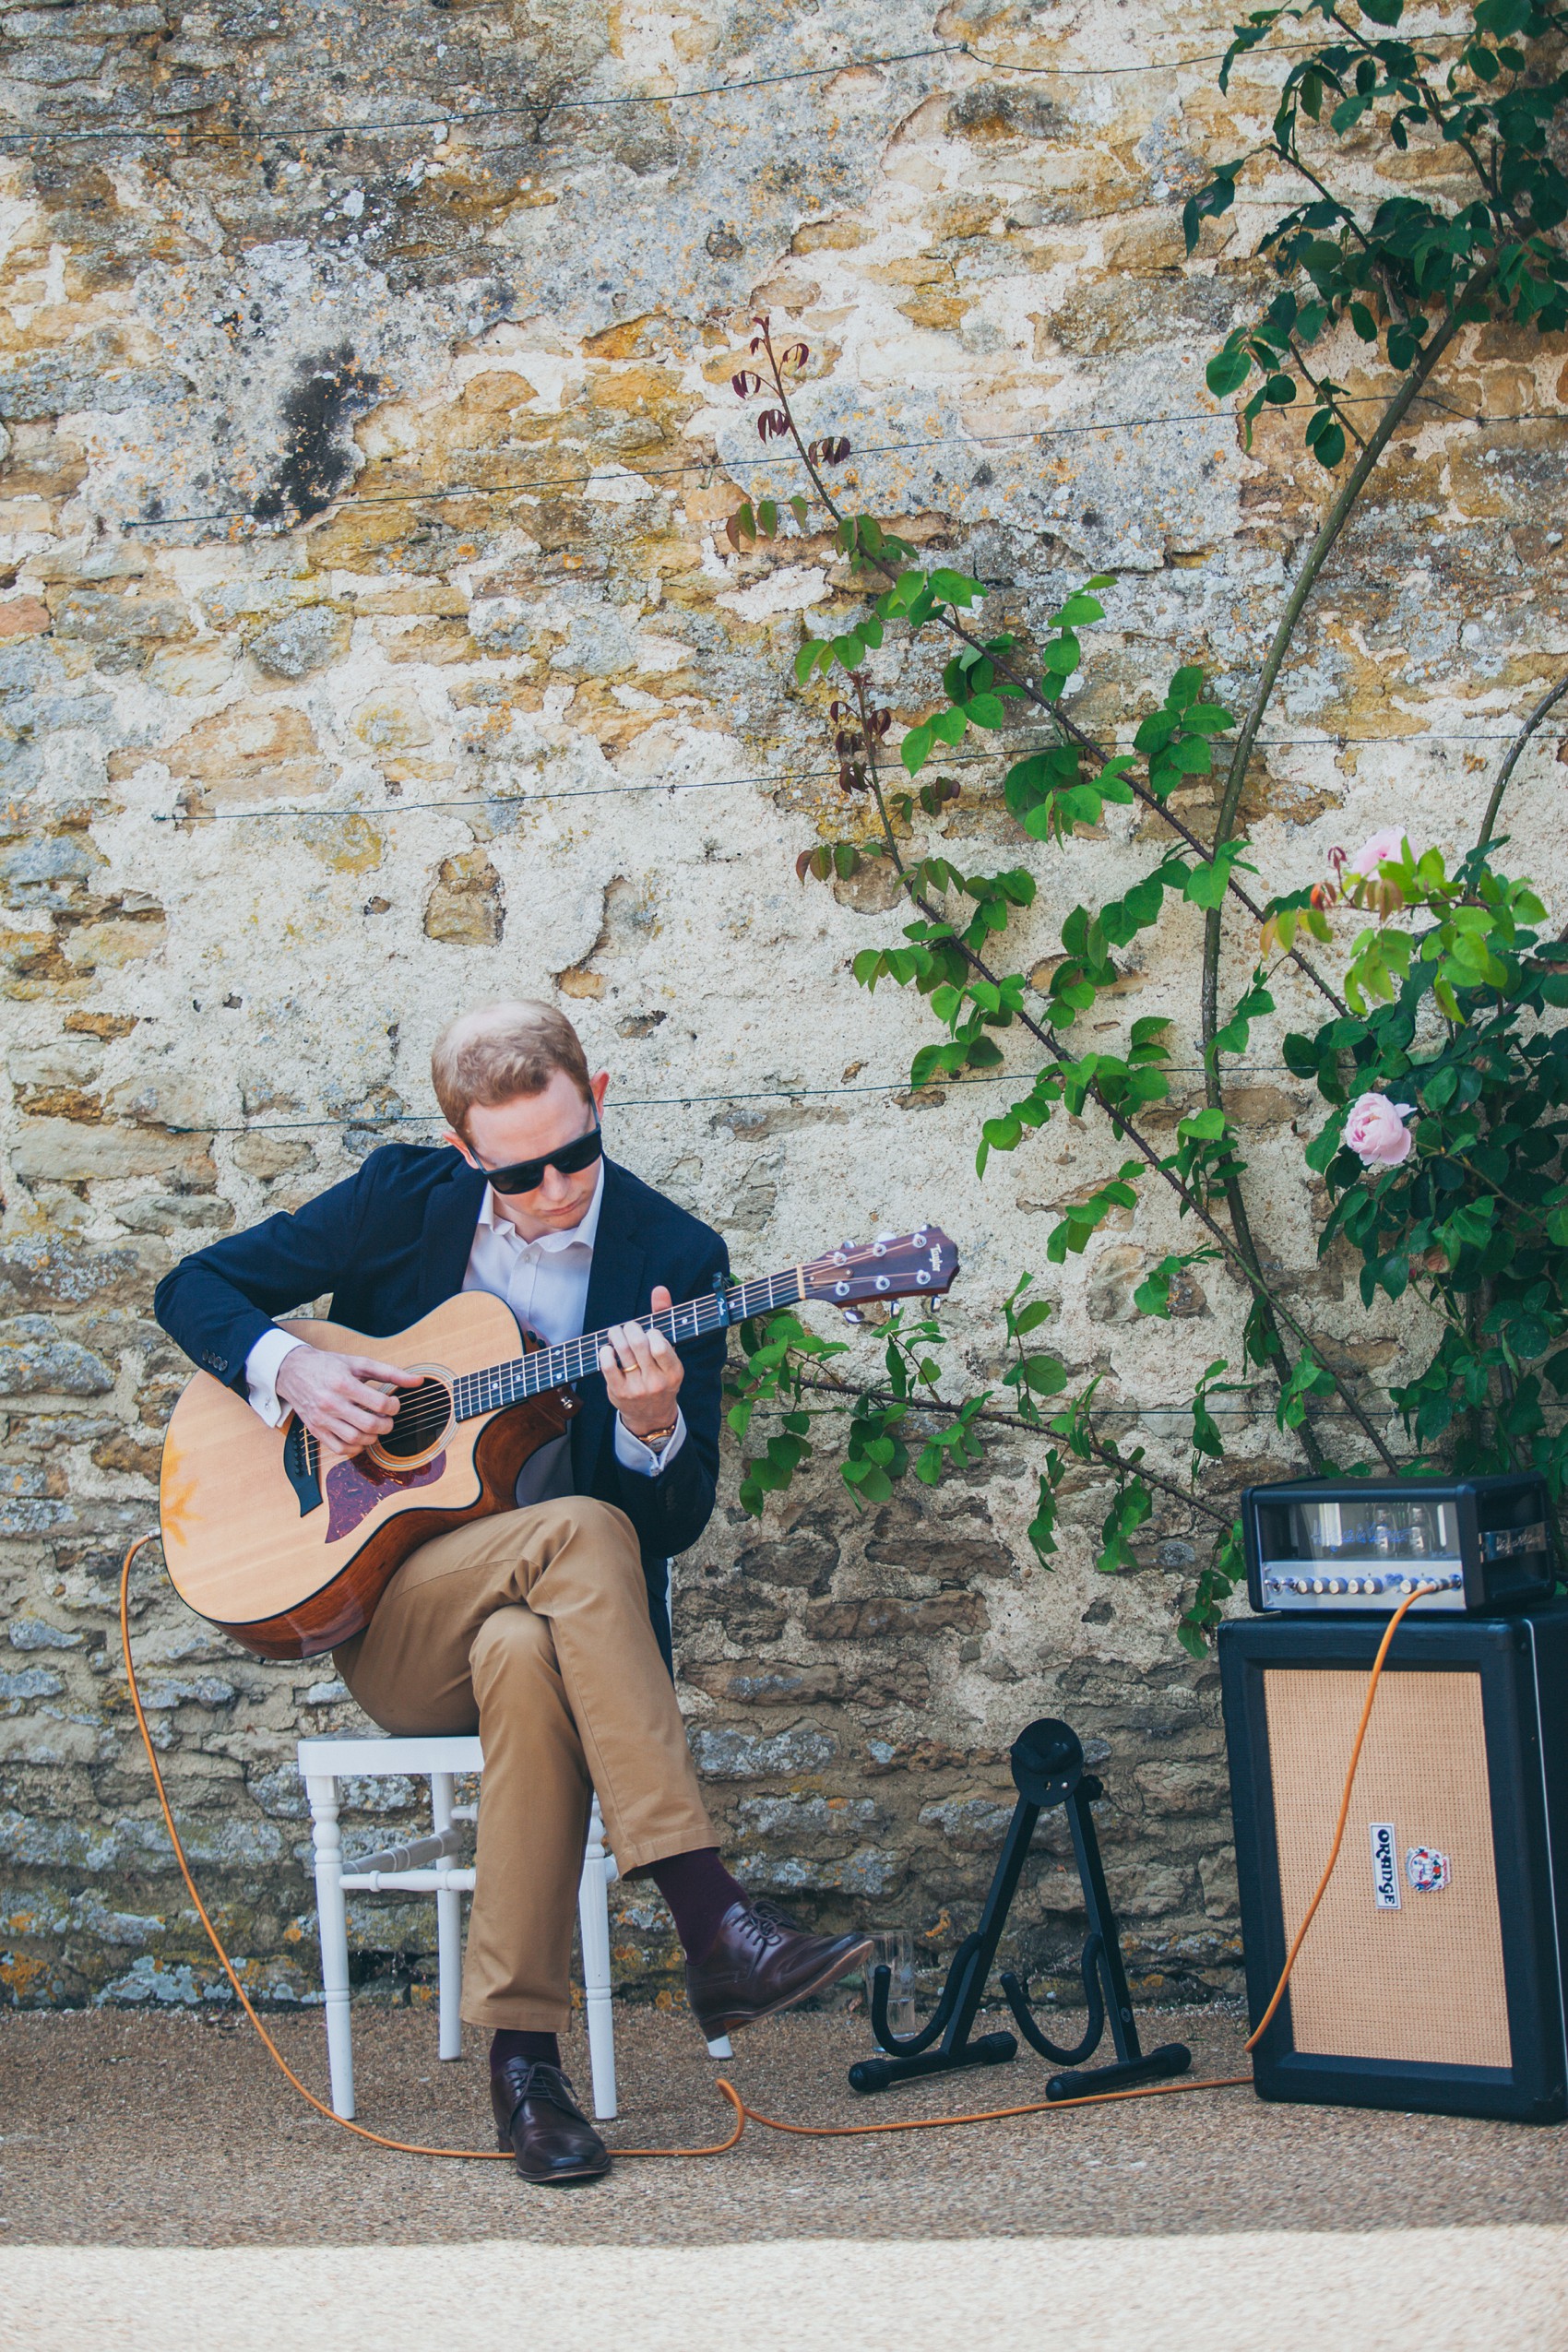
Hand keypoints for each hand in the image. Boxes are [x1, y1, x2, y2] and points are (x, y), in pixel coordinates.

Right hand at [274, 1345, 423, 1453]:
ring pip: (355, 1439)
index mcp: (343, 1383)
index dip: (394, 1406)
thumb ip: (390, 1372)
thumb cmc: (329, 1366)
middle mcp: (331, 1402)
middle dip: (387, 1425)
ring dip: (373, 1437)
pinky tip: (360, 1437)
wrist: (293, 1371)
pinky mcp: (315, 1430)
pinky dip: (355, 1448)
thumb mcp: (359, 1363)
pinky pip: (339, 1449)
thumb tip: (417, 1381)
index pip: (379, 1403)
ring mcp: (322, 1419)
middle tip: (388, 1419)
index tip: (394, 1403)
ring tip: (375, 1427)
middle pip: (369, 1424)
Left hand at [599, 1283, 683, 1441]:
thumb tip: (659, 1289)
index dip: (651, 1332)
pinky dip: (605, 1352)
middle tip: (628, 1328)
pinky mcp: (619, 1392)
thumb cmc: (660, 1374)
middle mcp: (656, 1381)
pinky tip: (608, 1349)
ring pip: (622, 1351)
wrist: (652, 1415)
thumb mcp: (668, 1352)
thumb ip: (664, 1318)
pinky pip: (608, 1366)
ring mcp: (637, 1388)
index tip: (648, 1331)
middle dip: (630, 1328)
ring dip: (615, 1335)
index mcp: (674, 1371)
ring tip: (616, 1333)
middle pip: (638, 1344)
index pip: (660, 1345)